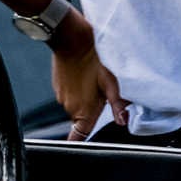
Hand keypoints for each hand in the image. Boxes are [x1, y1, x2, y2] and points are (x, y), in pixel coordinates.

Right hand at [49, 15, 125, 140]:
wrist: (72, 37)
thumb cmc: (93, 57)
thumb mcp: (112, 81)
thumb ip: (118, 104)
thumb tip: (123, 120)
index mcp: (83, 111)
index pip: (78, 137)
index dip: (81, 142)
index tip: (84, 143)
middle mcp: (69, 107)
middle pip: (81, 118)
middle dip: (92, 109)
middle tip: (103, 94)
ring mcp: (61, 95)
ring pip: (76, 104)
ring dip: (85, 97)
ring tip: (94, 79)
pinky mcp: (57, 84)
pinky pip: (69, 93)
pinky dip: (77, 88)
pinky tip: (85, 73)